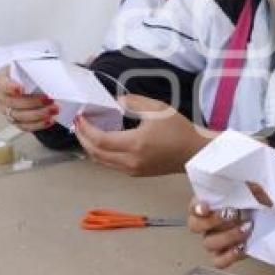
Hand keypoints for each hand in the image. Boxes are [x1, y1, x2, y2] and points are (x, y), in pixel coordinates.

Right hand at [0, 65, 57, 131]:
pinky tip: (49, 120)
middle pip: (11, 102)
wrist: (36, 83)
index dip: (9, 87)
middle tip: (48, 99)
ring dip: (38, 114)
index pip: (1, 84)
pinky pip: (25, 126)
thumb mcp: (33, 66)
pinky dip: (38, 124)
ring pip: (18, 116)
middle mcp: (2, 96)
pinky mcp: (16, 120)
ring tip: (53, 109)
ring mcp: (7, 109)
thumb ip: (37, 70)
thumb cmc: (33, 73)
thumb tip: (49, 76)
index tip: (21, 89)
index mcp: (2, 79)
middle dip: (32, 102)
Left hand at [74, 94, 212, 175]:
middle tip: (78, 124)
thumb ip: (134, 102)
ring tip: (86, 132)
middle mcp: (131, 161)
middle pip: (95, 153)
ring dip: (90, 147)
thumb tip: (116, 101)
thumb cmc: (180, 130)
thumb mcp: (158, 108)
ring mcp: (133, 170)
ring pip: (101, 161)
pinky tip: (103, 142)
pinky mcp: (136, 173)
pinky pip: (111, 165)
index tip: (80, 117)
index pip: (100, 139)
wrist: (195, 152)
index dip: (86, 128)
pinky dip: (102, 153)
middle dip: (82, 138)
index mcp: (136, 144)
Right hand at [188, 183, 271, 268]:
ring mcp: (214, 240)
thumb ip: (249, 185)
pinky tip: (242, 247)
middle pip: (195, 226)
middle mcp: (206, 224)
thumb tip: (252, 186)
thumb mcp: (253, 187)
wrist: (270, 216)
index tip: (206, 207)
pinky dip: (230, 256)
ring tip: (247, 227)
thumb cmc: (256, 199)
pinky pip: (219, 261)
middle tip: (234, 214)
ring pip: (208, 244)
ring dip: (228, 236)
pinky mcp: (225, 254)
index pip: (193, 206)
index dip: (196, 207)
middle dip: (213, 221)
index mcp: (208, 204)